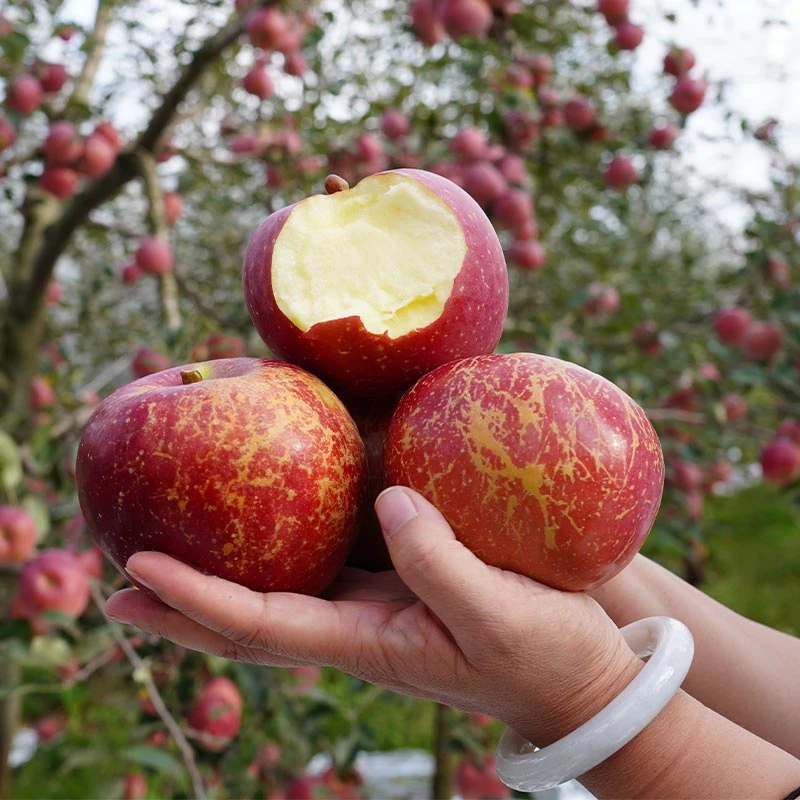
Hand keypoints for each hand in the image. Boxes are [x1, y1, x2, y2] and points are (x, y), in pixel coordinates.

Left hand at [105, 487, 640, 745]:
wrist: (580, 672)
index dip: (193, 599)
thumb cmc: (545, 654)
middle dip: (181, 602)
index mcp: (364, 643)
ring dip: (222, 572)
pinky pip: (326, 558)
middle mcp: (354, 625)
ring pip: (279, 588)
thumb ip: (442, 566)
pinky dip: (284, 541)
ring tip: (173, 545)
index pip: (257, 625)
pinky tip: (274, 516)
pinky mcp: (400, 577)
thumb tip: (386, 501)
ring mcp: (373, 603)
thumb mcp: (499, 617)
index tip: (131, 570)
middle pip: (248, 616)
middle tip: (117, 579)